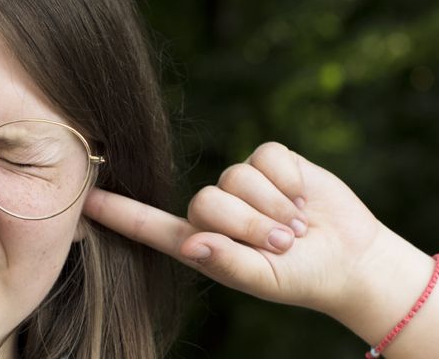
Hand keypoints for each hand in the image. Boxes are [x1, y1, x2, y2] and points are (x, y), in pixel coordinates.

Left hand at [83, 142, 386, 314]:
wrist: (352, 258)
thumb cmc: (303, 278)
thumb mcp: (265, 280)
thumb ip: (228, 263)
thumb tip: (191, 244)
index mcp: (202, 243)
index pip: (151, 225)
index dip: (119, 212)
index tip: (85, 200)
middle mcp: (215, 210)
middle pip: (206, 200)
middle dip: (250, 224)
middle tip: (283, 242)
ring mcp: (241, 182)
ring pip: (237, 177)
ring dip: (274, 206)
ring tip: (296, 226)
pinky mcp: (270, 160)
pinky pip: (266, 158)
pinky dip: (289, 181)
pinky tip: (303, 198)